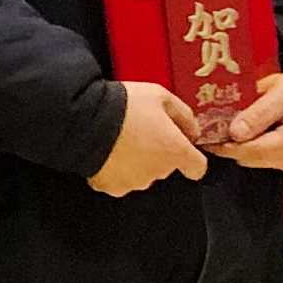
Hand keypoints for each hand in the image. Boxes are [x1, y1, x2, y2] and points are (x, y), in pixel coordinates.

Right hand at [87, 80, 209, 196]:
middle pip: (165, 167)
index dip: (191, 158)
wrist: (86, 118)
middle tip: (141, 131)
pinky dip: (114, 169)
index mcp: (175, 151)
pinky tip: (108, 151)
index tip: (182, 148)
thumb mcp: (160, 96)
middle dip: (157, 152)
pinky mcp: (111, 186)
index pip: (197, 168)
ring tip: (121, 139)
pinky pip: (118, 179)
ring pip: (142, 174)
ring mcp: (134, 182)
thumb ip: (183, 115)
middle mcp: (157, 171)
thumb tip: (192, 130)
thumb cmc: (124, 106)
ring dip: (136, 161)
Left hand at [207, 66, 282, 175]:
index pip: (250, 152)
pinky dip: (251, 143)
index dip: (224, 142)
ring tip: (229, 120)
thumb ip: (259, 112)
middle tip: (212, 121)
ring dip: (239, 142)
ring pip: (252, 158)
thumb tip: (234, 133)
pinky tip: (247, 127)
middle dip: (229, 141)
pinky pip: (262, 156)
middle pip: (248, 157)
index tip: (204, 130)